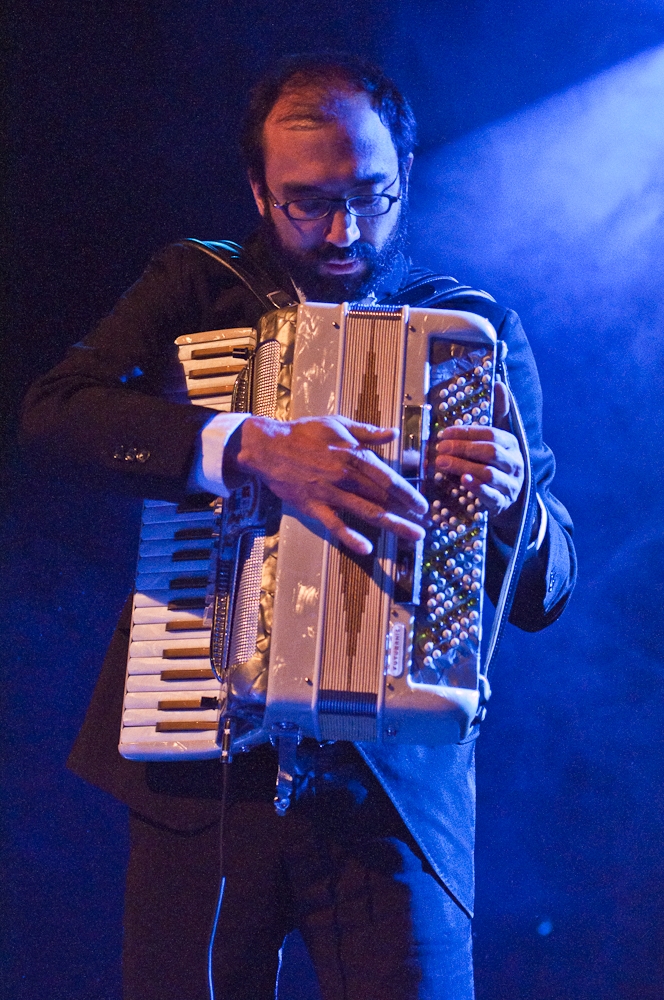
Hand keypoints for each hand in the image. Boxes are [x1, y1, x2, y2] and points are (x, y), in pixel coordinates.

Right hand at [236, 415, 427, 555]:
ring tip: (413, 536)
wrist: (269, 448)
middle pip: (383, 497)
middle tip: (424, 526)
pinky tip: (366, 548)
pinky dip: (351, 537)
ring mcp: (330, 494)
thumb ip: (367, 432)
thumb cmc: (303, 433)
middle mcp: (345, 476)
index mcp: (353, 455)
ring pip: (367, 512)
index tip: (422, 505)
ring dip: (393, 525)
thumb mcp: (337, 424)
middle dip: (406, 512)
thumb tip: (393, 433)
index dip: (407, 493)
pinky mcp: (314, 507)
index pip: (387, 477)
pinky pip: (335, 525)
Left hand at [434, 381, 524, 539]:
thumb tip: (499, 383)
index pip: (491, 433)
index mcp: (512, 444)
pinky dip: (477, 488)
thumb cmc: (498, 464)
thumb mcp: (499, 439)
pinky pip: (492, 495)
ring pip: (488, 472)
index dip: (466, 432)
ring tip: (441, 463)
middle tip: (439, 449)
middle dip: (462, 448)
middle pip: (489, 451)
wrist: (510, 501)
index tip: (444, 433)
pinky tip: (463, 482)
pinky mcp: (503, 503)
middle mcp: (514, 463)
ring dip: (462, 466)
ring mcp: (510, 484)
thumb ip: (499, 413)